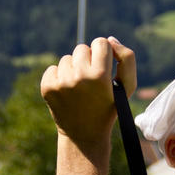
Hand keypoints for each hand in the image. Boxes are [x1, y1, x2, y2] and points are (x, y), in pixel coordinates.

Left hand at [41, 36, 135, 150]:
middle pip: (82, 48)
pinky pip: (53, 68)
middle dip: (87, 61)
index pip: (100, 42)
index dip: (103, 54)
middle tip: (91, 82)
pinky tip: (66, 92)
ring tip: (79, 89)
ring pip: (67, 58)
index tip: (103, 67)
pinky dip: (59, 77)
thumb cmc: (109, 108)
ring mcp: (61, 82)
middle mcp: (79, 77)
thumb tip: (110, 39)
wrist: (84, 135)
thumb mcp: (127, 87)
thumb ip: (127, 59)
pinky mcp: (47, 87)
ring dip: (73, 69)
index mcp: (100, 75)